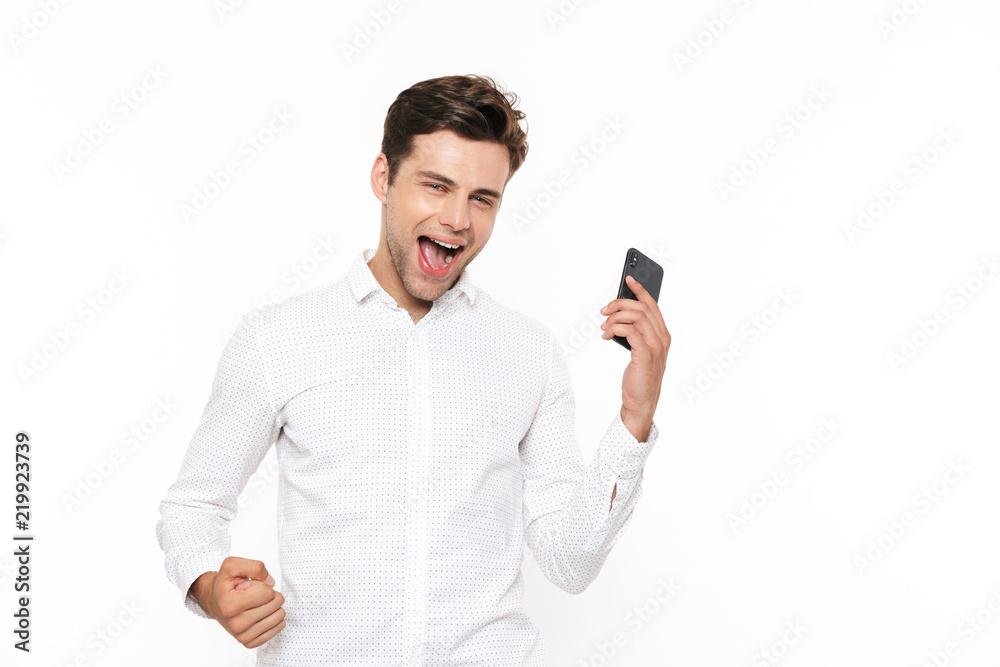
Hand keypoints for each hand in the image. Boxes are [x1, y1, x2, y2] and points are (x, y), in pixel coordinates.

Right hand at [190, 557, 285, 648]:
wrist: (215, 601)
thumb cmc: (225, 583)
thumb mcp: (233, 565)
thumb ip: (254, 567)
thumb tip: (271, 582)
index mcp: (230, 605)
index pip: (267, 592)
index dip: (262, 584)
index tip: (249, 586)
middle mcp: (235, 624)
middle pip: (275, 604)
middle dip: (270, 594)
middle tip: (253, 594)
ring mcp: (242, 635)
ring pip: (278, 617)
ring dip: (273, 606)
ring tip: (257, 603)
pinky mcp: (249, 642)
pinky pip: (276, 630)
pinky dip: (274, 619)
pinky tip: (263, 613)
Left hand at [600, 274, 670, 440]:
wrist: (641, 401)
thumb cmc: (640, 376)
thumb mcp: (640, 351)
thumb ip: (636, 333)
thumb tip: (619, 315)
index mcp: (663, 334)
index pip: (652, 305)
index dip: (640, 289)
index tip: (628, 279)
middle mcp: (662, 337)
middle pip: (642, 307)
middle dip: (619, 303)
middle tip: (604, 311)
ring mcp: (655, 346)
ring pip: (635, 316)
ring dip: (615, 317)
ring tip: (604, 326)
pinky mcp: (645, 354)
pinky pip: (629, 331)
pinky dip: (615, 329)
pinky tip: (606, 335)